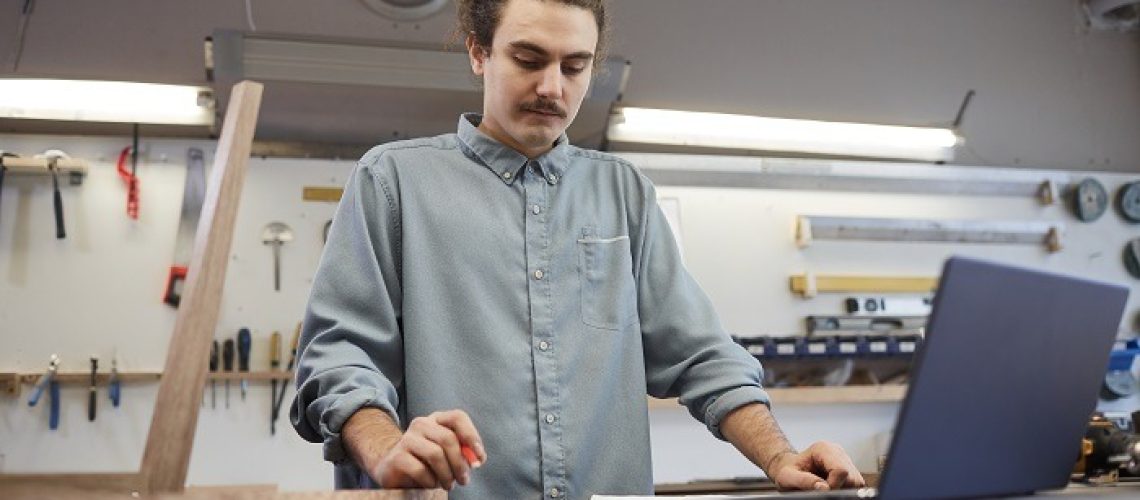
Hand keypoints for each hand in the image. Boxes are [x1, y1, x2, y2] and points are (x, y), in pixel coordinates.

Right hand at [356, 409, 486, 489]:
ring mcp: (406, 439)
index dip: (472, 436)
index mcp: (436, 420)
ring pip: (435, 454)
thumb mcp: (446, 454)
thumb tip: (477, 459)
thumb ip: (462, 452)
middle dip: (460, 463)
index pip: (458, 417)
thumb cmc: (425, 461)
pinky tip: (431, 484)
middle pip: (448, 438)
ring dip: (447, 474)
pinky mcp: (396, 457)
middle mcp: (421, 424)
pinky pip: (420, 470)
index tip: (480, 458)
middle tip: (464, 480)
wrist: (393, 469)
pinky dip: (431, 481)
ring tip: (448, 485)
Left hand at [767, 441, 864, 490]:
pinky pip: (855, 485)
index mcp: (823, 448)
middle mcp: (837, 452)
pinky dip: (845, 489)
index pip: (841, 470)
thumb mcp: (788, 476)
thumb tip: (824, 488)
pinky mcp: (849, 471)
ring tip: (825, 487)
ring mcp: (845, 461)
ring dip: (843, 489)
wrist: (789, 469)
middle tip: (822, 489)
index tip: (822, 490)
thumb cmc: (787, 471)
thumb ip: (804, 481)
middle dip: (839, 487)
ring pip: (856, 482)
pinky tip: (831, 487)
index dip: (834, 485)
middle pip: (852, 477)